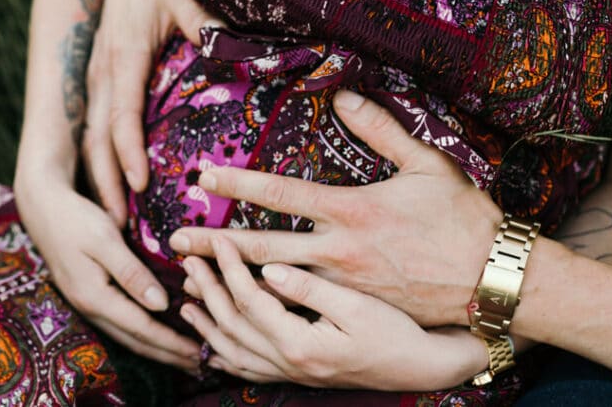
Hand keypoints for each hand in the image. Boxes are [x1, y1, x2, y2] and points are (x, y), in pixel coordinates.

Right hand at [14, 172, 202, 370]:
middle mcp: (91, 307)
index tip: (199, 353)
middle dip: (169, 354)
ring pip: (129, 334)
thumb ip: (131, 273)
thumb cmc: (76, 219)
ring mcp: (88, 303)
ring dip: (158, 347)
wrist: (43, 207)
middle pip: (136, 340)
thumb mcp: (105, 241)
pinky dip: (145, 333)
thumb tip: (160, 304)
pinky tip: (159, 332)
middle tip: (202, 364)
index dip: (171, 342)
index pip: (141, 328)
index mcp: (95, 296)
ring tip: (185, 356)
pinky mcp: (91, 294)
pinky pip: (123, 322)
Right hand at [81, 0, 223, 224]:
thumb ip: (205, 20)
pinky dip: (102, 159)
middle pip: (96, 138)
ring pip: (91, 136)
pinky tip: (115, 183)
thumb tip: (232, 48)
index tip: (140, 186)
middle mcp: (103, 72)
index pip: (121, 115)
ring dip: (99, 178)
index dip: (128, 152)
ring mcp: (97, 76)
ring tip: (114, 219)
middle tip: (119, 227)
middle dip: (105, 183)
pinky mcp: (102, 78)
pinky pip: (97, 125)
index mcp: (122, 57)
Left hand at [169, 90, 503, 327]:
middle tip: (174, 242)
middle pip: (262, 247)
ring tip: (198, 280)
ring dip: (233, 279)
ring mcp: (345, 286)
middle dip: (214, 245)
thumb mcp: (427, 163)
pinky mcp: (357, 309)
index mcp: (352, 209)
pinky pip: (304, 307)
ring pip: (276, 283)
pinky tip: (247, 307)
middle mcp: (340, 251)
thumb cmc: (462, 218)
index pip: (281, 193)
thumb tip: (343, 93)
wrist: (491, 278)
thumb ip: (381, 127)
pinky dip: (270, 304)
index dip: (237, 184)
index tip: (201, 177)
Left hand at [180, 235, 486, 389]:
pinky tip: (214, 345)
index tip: (214, 237)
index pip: (250, 299)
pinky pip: (250, 368)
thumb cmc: (399, 330)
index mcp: (301, 342)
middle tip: (187, 257)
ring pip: (235, 349)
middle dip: (208, 288)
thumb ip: (310, 288)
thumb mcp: (359, 305)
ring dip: (210, 321)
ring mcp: (292, 372)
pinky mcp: (300, 373)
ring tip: (188, 297)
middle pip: (233, 323)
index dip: (229, 265)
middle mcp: (290, 362)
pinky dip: (226, 354)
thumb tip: (270, 268)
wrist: (424, 367)